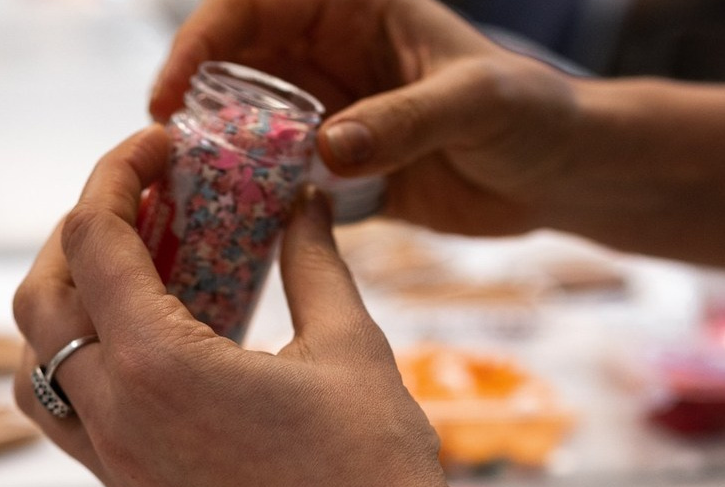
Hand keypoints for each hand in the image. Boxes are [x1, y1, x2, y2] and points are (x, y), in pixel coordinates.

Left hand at [12, 127, 477, 486]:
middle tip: (140, 213)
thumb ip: (311, 261)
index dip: (115, 176)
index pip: (92, 241)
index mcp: (159, 368)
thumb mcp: (348, 345)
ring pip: (37, 375)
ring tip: (131, 287)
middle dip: (78, 240)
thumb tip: (302, 206)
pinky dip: (86, 375)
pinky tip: (153, 358)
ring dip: (63, 317)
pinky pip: (74, 428)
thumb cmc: (376, 471)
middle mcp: (117, 422)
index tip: (157, 154)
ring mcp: (119, 474)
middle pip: (39, 304)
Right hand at [150, 0, 583, 237]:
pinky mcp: (343, 168)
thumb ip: (404, 121)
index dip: (204, 39)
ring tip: (188, 195)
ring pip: (252, 123)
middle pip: (239, 64)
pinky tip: (235, 227)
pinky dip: (256, 197)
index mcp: (359, 6)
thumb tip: (327, 149)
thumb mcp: (476, 105)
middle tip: (163, 156)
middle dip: (196, 102)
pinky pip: (283, 176)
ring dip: (220, 154)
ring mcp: (336, 112)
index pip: (259, 4)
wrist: (561, 176)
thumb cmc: (535, 116)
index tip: (172, 92)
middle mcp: (336, 53)